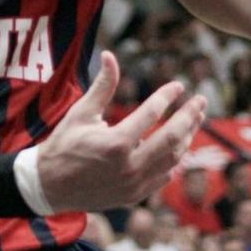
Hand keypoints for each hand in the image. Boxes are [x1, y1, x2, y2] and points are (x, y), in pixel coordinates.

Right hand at [35, 52, 206, 212]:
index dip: (168, 96)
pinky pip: (164, 176)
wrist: (49, 187)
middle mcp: (129, 166)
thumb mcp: (81, 112)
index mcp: (116, 143)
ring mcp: (134, 184)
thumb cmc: (64, 144)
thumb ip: (102, 86)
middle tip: (201, 101)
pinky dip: (174, 159)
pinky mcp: (134, 196)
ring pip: (173, 158)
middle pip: (173, 138)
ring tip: (195, 120)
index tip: (179, 85)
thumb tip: (110, 55)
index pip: (152, 114)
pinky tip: (178, 146)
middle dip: (190, 116)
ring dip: (187, 137)